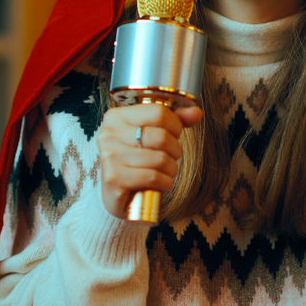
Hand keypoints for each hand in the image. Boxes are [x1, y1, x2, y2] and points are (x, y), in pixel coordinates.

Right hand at [95, 102, 203, 219]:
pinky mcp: (114, 179)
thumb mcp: (150, 135)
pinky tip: (161, 183)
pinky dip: (165, 183)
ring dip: (171, 169)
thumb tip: (196, 112)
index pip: (158, 112)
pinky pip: (153, 177)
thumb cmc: (134, 160)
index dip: (175, 125)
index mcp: (116, 117)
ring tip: (166, 172)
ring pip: (160, 159)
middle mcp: (109, 134)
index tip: (174, 135)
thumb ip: (173, 120)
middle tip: (171, 157)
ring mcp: (110, 157)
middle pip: (161, 137)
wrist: (113, 194)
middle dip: (175, 150)